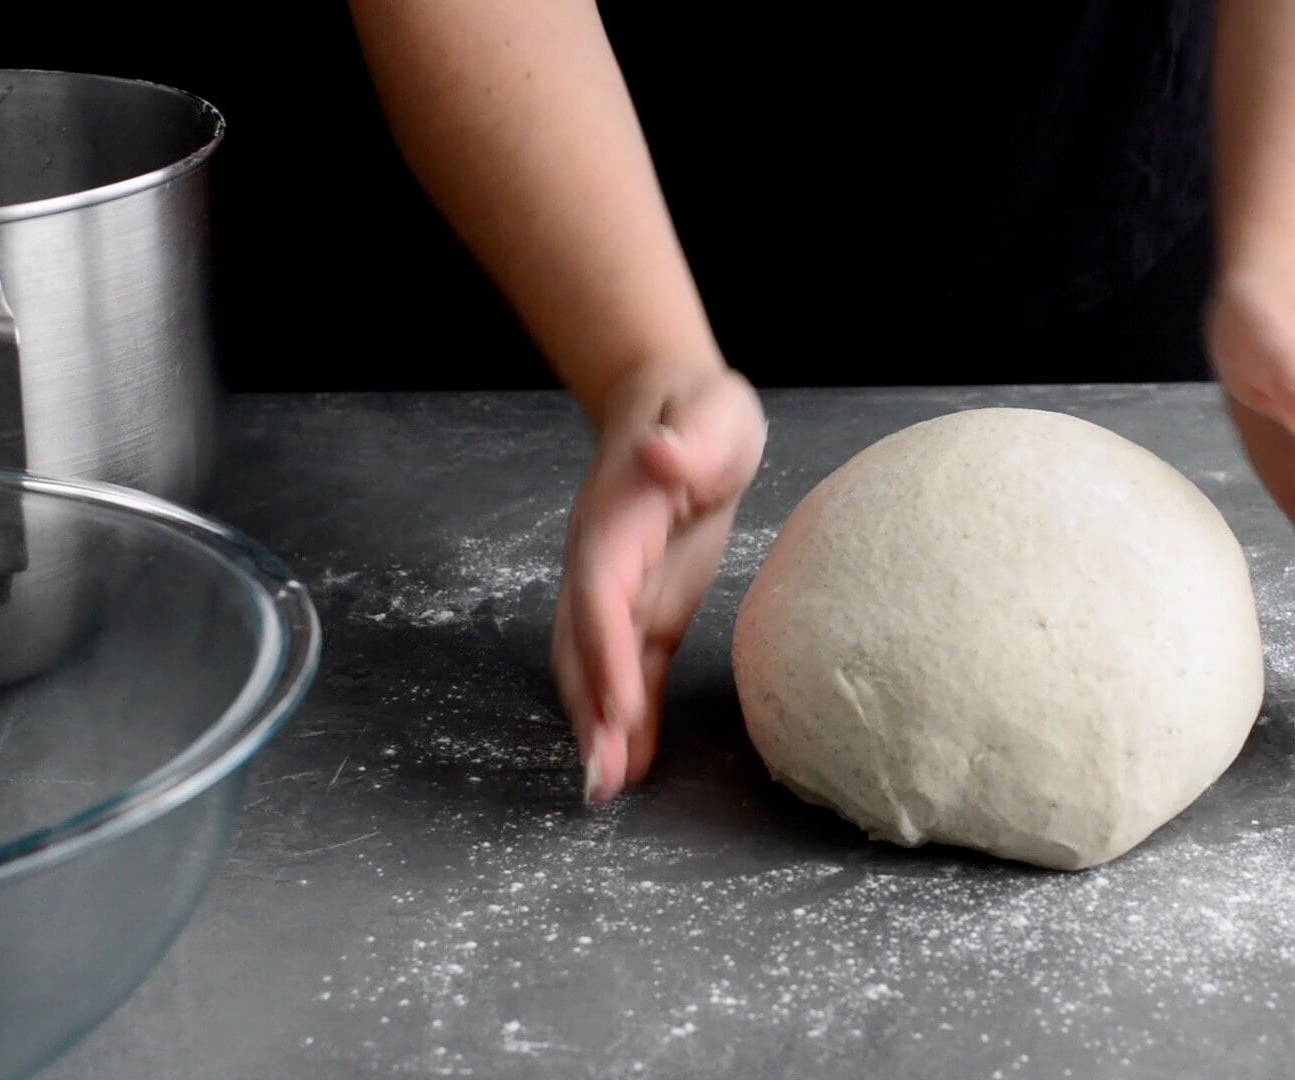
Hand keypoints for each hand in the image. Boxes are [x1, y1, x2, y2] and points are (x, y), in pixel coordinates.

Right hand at [553, 362, 765, 800]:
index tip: (620, 706)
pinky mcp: (644, 606)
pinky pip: (628, 668)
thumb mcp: (711, 409)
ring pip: (592, 666)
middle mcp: (603, 560)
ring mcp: (617, 587)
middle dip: (588, 711)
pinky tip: (630, 767)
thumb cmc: (698, 411)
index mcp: (618, 516)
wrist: (670, 408)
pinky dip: (626, 717)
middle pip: (583, 642)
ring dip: (595, 727)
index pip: (603, 590)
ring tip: (604, 790)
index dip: (605, 649)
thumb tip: (664, 457)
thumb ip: (691, 440)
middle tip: (600, 778)